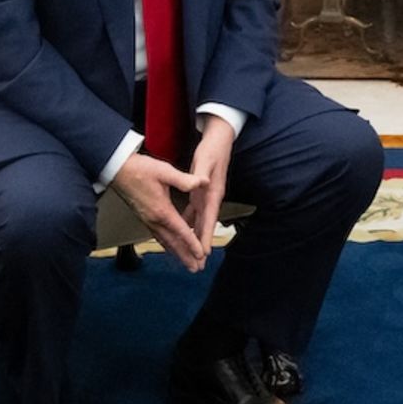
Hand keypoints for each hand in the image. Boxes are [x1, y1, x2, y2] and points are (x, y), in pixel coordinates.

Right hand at [111, 148, 211, 271]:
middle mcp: (154, 220)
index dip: (192, 243)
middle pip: (173, 243)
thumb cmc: (139, 169)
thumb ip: (184, 179)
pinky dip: (167, 245)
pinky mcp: (144, 217)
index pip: (181, 231)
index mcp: (161, 210)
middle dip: (185, 256)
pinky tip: (171, 247)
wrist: (117, 169)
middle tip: (196, 268)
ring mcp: (147, 220)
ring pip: (165, 241)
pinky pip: (158, 236)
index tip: (201, 254)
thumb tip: (203, 182)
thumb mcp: (164, 171)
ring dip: (177, 253)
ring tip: (187, 263)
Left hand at [183, 114, 236, 245]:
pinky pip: (194, 213)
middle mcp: (212, 198)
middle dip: (202, 244)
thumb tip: (201, 183)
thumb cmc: (213, 149)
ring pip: (200, 222)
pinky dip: (189, 224)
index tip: (203, 252)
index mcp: (213, 192)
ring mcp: (207, 196)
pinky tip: (183, 231)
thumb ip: (201, 174)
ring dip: (196, 237)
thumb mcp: (205, 159)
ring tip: (191, 254)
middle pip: (206, 226)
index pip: (209, 218)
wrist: (220, 139)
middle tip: (198, 264)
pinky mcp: (202, 193)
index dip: (206, 236)